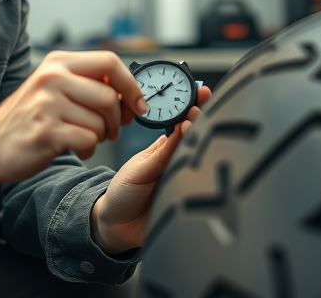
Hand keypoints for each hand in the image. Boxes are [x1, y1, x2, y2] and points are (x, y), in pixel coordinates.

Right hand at [0, 50, 147, 189]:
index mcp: (58, 62)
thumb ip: (87, 83)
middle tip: (111, 130)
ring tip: (83, 137)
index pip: (110, 62)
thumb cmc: (30, 117)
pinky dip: (89, 150)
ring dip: (100, 136)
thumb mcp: (54, 87)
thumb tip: (130, 92)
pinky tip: (76, 149)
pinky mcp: (46, 131)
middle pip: (109, 96)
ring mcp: (47, 104)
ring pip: (100, 122)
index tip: (139, 104)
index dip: (131, 85)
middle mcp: (52, 77)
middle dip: (117, 119)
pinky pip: (88, 141)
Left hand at [90, 84, 211, 254]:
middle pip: (198, 139)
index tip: (201, 93)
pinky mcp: (188, 200)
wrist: (116, 227)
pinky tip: (203, 155)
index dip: (193, 109)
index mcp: (164, 150)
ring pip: (203, 159)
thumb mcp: (139, 169)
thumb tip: (183, 128)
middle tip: (202, 105)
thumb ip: (161, 152)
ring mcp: (184, 179)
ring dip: (205, 140)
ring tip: (198, 123)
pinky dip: (204, 170)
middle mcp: (178, 162)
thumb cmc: (123, 194)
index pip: (183, 125)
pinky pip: (201, 185)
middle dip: (204, 119)